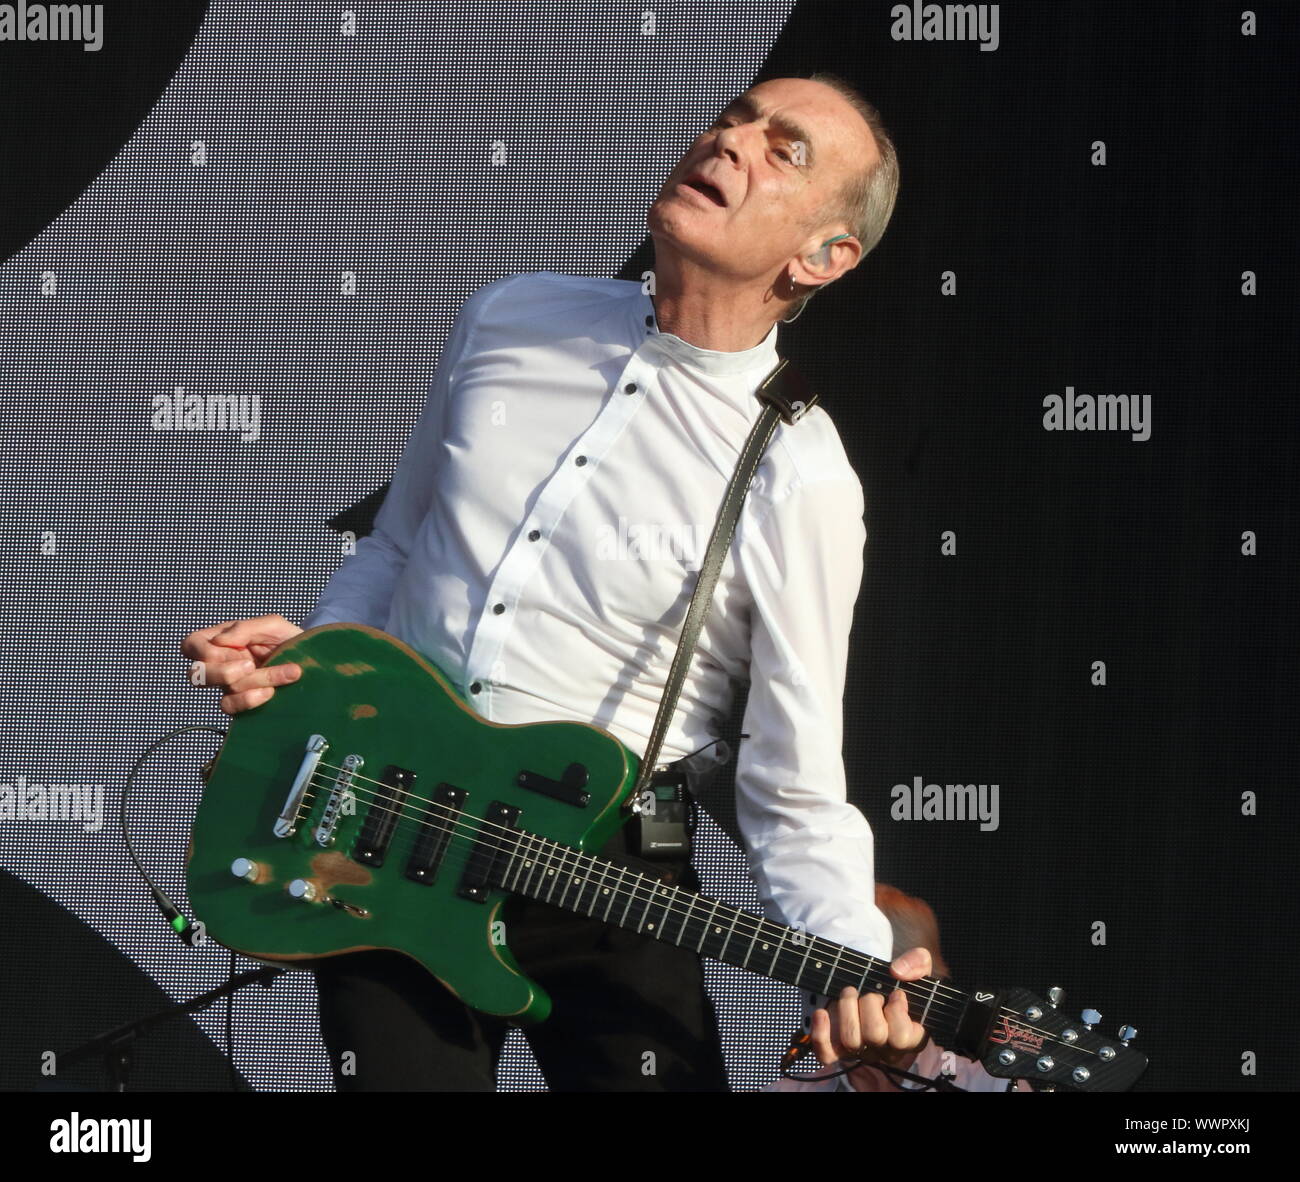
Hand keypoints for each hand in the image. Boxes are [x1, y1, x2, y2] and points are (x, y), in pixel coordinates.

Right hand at [180, 614, 303, 713]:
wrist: (311, 659)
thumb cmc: (287, 639)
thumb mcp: (272, 625)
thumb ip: (245, 628)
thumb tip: (219, 641)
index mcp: (219, 640)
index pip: (191, 645)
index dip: (207, 651)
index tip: (238, 648)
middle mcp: (220, 663)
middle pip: (196, 675)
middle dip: (224, 672)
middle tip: (251, 665)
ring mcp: (229, 685)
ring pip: (224, 690)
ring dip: (256, 681)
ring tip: (286, 672)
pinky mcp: (241, 702)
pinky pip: (231, 707)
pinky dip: (251, 700)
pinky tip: (271, 692)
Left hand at [807, 946, 932, 1088]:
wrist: (877, 989)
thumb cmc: (901, 984)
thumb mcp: (919, 966)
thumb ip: (918, 962)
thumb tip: (897, 972)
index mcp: (912, 1038)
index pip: (902, 1038)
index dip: (897, 1011)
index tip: (895, 994)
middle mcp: (887, 1050)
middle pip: (874, 1035)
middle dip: (870, 1003)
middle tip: (870, 992)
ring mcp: (863, 1052)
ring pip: (851, 1041)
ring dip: (847, 1007)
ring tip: (850, 992)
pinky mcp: (840, 1051)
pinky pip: (827, 1054)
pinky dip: (821, 1033)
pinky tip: (822, 1012)